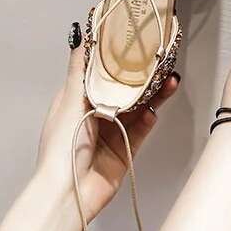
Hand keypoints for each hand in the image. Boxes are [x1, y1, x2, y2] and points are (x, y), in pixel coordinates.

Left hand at [36, 35, 179, 221]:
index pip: (101, 73)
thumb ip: (80, 70)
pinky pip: (141, 131)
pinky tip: (153, 112)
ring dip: (153, 96)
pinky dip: (147, 120)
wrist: (69, 191)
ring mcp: (111, 133)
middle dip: (143, 78)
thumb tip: (81, 38)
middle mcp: (94, 115)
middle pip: (124, 90)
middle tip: (162, 63)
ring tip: (169, 83)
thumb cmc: (61, 147)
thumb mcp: (69, 100)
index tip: (136, 45)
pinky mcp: (125, 151)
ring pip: (137, 108)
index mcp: (76, 101)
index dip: (118, 60)